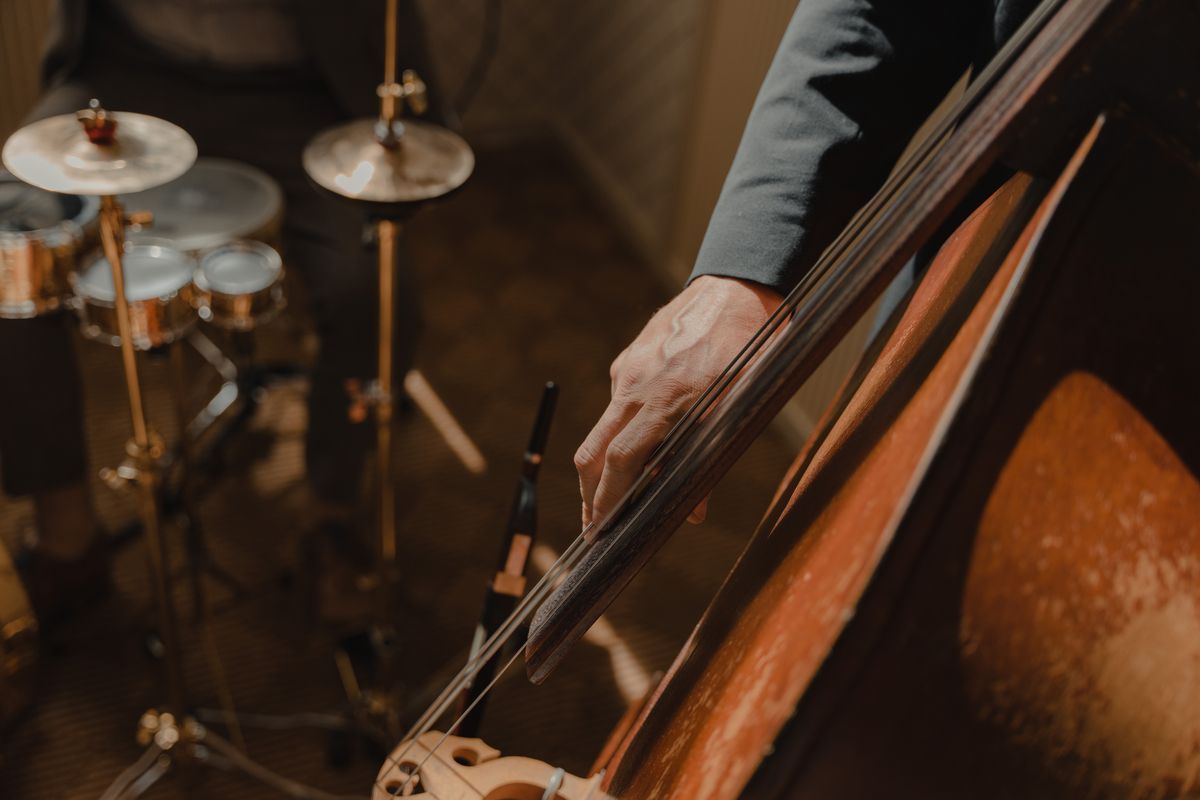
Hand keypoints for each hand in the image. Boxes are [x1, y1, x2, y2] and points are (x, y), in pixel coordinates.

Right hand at [575, 275, 783, 527]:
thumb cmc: (751, 346)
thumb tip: (694, 510)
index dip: (606, 500)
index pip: (621, 461)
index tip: (599, 530)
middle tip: (593, 525)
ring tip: (612, 495)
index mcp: (668, 398)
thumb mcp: (745, 404)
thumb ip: (713, 457)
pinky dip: (622, 430)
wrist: (735, 287)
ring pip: (601, 429)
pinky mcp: (629, 359)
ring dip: (603, 467)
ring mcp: (629, 370)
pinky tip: (639, 441)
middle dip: (590, 495)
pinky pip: (618, 403)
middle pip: (593, 452)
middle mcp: (638, 385)